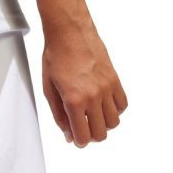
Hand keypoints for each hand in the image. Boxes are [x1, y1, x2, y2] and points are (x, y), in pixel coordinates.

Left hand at [42, 21, 127, 147]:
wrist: (69, 31)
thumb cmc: (56, 57)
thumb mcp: (49, 90)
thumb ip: (59, 116)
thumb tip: (68, 135)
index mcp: (74, 101)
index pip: (83, 137)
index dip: (79, 141)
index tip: (76, 138)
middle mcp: (93, 96)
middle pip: (101, 134)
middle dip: (91, 135)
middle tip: (84, 127)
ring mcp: (106, 88)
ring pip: (114, 122)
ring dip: (104, 124)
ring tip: (93, 115)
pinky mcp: (114, 79)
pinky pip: (123, 104)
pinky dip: (115, 110)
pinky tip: (104, 104)